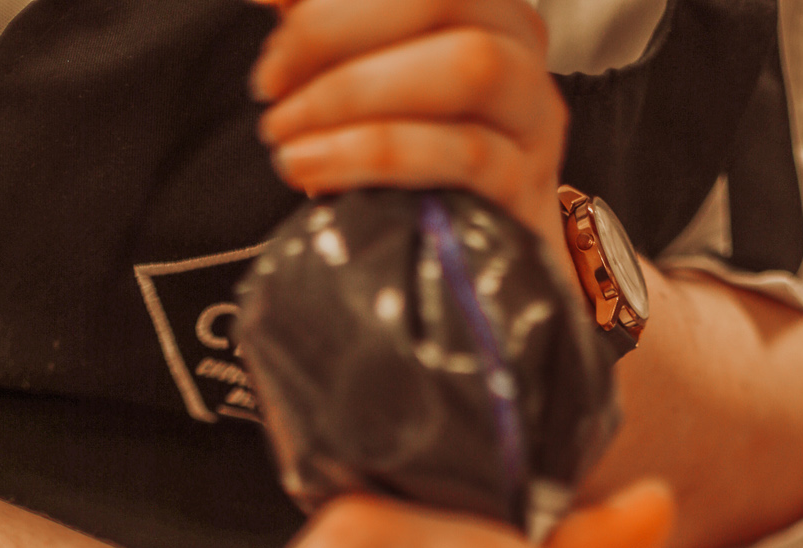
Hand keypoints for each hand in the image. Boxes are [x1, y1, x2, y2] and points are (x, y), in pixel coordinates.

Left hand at [250, 0, 568, 253]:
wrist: (478, 266)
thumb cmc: (417, 171)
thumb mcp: (369, 85)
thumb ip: (329, 32)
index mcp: (480, 5)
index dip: (332, 1)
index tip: (271, 30)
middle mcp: (518, 48)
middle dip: (334, 32)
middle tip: (273, 87)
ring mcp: (531, 119)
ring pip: (466, 66)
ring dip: (355, 93)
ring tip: (288, 135)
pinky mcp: (525, 188)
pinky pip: (460, 153)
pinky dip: (374, 153)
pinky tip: (315, 168)